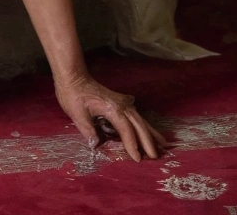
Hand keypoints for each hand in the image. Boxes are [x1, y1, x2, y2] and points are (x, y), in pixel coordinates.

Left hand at [53, 72, 168, 161]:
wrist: (74, 77)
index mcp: (112, 108)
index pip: (126, 130)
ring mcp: (123, 103)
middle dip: (148, 142)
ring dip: (150, 133)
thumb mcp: (76, 114)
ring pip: (141, 120)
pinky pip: (136, 116)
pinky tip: (151, 131)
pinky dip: (144, 125)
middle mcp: (122, 105)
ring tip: (163, 145)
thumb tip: (97, 145)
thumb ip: (88, 130)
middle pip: (139, 125)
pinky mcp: (121, 102)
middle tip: (155, 156)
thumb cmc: (73, 95)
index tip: (137, 159)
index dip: (132, 145)